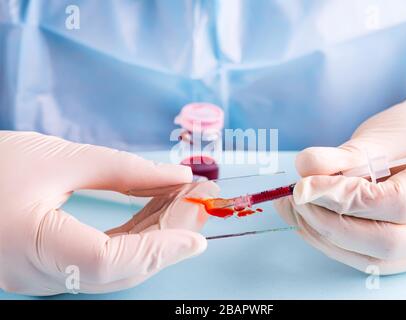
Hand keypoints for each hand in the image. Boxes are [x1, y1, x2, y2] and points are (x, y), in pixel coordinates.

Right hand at [0, 131, 216, 294]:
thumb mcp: (59, 158)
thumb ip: (122, 170)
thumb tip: (176, 177)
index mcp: (32, 248)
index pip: (109, 261)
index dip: (158, 250)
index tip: (197, 235)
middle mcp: (40, 275)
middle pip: (121, 267)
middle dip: (168, 236)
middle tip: (201, 202)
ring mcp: (45, 276)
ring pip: (116, 265)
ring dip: (155, 234)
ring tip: (185, 200)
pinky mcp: (52, 267)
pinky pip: (102, 258)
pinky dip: (133, 236)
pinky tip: (156, 210)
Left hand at [275, 73, 405, 274]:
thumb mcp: (385, 135)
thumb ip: (347, 154)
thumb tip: (305, 167)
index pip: (396, 204)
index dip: (343, 196)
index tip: (304, 185)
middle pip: (385, 242)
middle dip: (330, 223)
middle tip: (297, 198)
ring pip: (370, 258)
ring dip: (323, 236)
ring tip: (294, 207)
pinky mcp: (401, 252)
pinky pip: (363, 257)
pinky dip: (329, 241)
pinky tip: (305, 219)